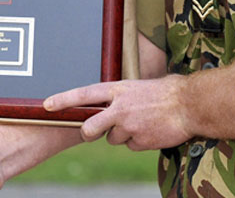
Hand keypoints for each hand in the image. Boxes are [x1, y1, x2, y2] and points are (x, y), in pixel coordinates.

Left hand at [44, 77, 190, 150]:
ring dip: (123, 135)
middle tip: (94, 132)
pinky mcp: (140, 141)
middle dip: (88, 133)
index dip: (63, 100)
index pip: (83, 94)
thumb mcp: (134, 87)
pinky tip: (151, 131)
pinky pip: (131, 146)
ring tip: (141, 122)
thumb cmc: (162, 93)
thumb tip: (102, 111)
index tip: (46, 105)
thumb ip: (116, 98)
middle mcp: (119, 107)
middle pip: (90, 127)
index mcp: (117, 90)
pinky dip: (138, 142)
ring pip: (113, 139)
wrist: (189, 104)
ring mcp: (129, 125)